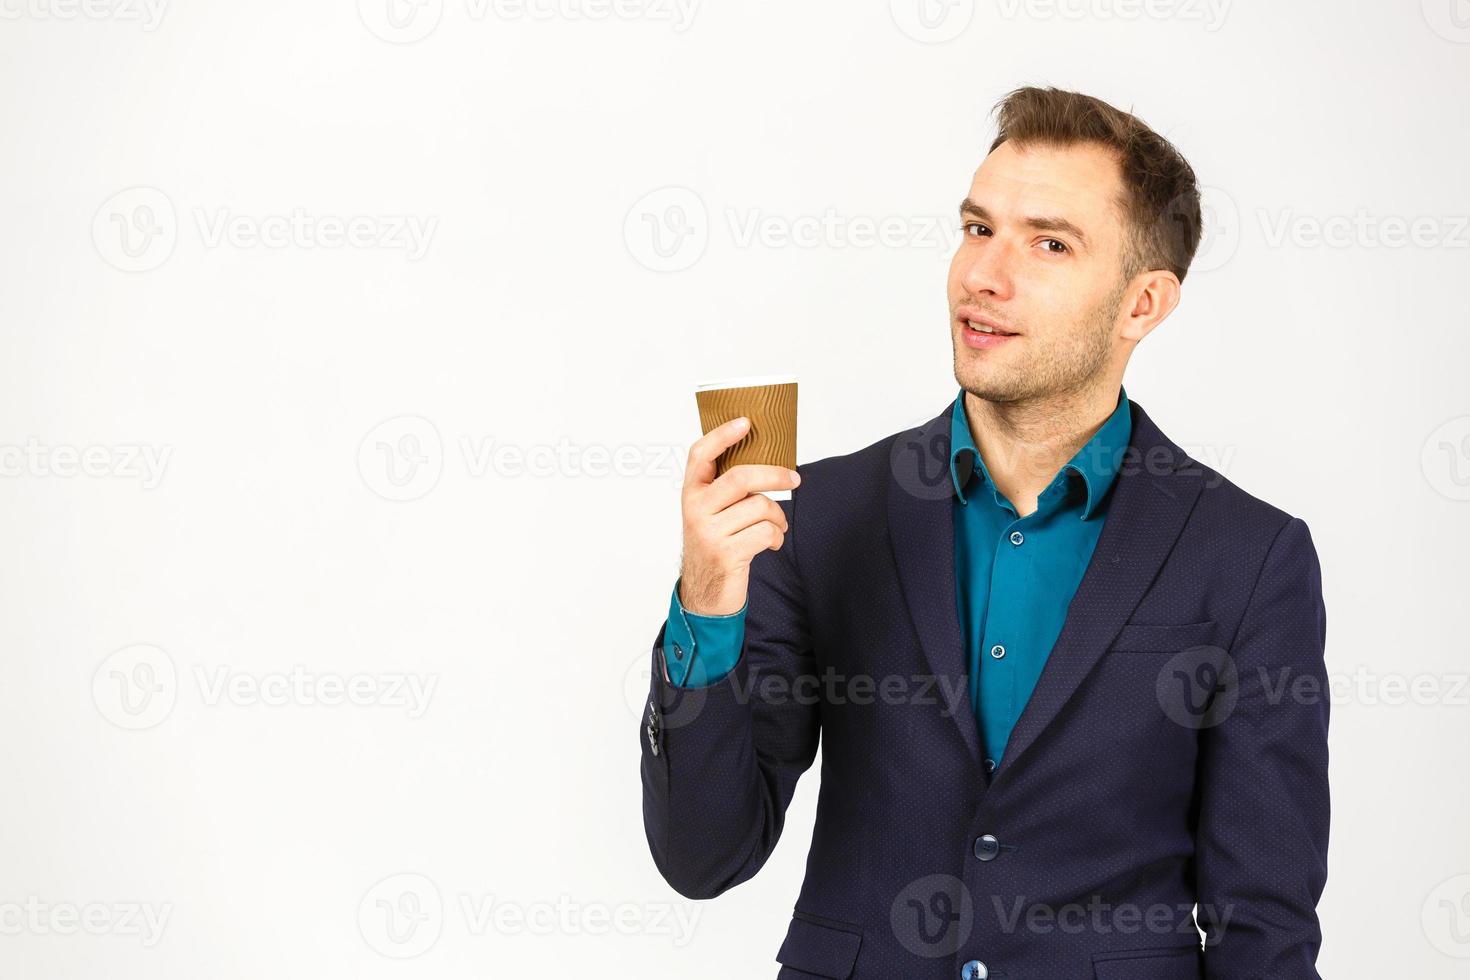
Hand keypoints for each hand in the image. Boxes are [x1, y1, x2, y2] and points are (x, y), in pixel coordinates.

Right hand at [678, 417, 800, 615]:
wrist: (704, 594)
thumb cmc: (715, 545)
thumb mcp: (711, 514)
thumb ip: (726, 490)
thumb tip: (767, 464)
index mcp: (691, 493)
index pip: (700, 454)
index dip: (722, 435)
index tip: (746, 422)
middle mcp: (695, 510)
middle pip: (741, 477)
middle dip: (775, 475)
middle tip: (794, 479)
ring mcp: (709, 532)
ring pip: (760, 506)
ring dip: (778, 516)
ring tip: (776, 526)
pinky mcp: (726, 553)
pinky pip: (765, 532)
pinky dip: (776, 537)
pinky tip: (770, 543)